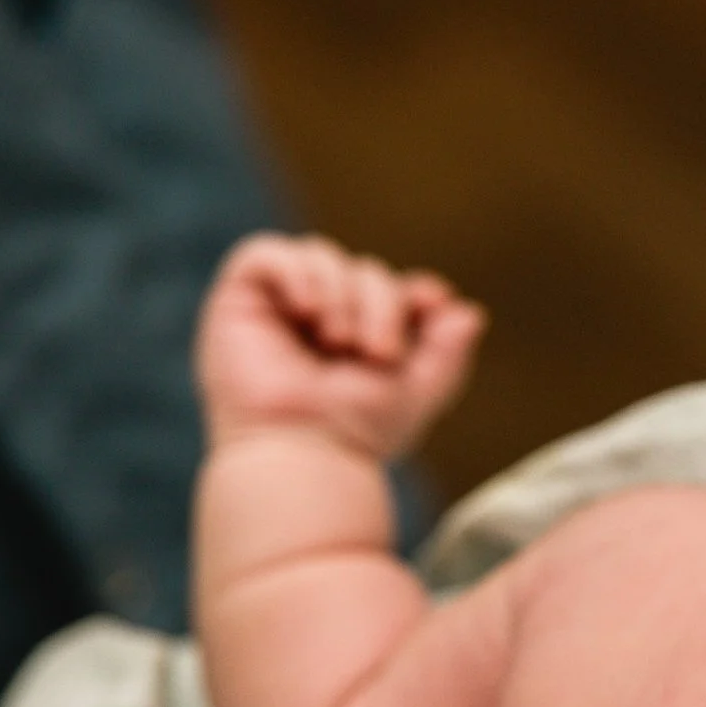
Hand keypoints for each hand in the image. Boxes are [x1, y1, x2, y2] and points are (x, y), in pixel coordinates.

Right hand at [197, 234, 484, 457]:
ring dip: (343, 293)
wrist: (304, 452)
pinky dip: (296, 272)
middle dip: (383, 305)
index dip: (414, 290)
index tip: (432, 303)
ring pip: (321, 256)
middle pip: (364, 271)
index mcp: (358, 338)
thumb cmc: (357, 431)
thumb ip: (448, 351)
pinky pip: (264, 254)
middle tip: (380, 354)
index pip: (392, 288)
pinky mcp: (236, 304)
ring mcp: (277, 310)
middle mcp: (317, 321)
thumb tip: (469, 312)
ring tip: (340, 342)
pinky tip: (309, 311)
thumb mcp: (419, 390)